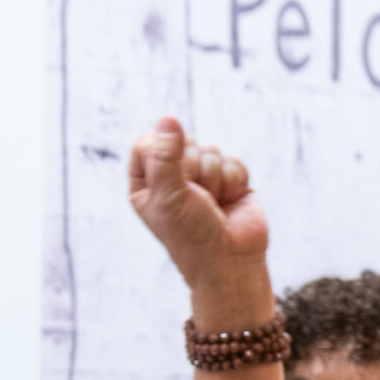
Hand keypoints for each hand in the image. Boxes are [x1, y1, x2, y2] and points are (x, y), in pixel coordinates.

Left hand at [127, 117, 269, 297]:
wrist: (230, 260)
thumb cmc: (191, 234)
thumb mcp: (170, 195)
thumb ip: (166, 155)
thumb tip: (167, 118)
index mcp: (145, 182)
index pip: (146, 141)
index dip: (162, 150)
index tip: (171, 174)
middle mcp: (171, 177)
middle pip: (182, 141)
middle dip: (194, 168)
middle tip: (195, 197)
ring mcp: (202, 177)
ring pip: (211, 149)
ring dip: (215, 178)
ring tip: (212, 204)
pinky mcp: (229, 179)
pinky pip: (233, 160)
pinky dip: (234, 181)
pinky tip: (229, 201)